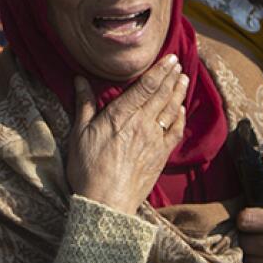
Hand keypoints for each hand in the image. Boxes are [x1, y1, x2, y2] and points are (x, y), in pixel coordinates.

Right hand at [66, 55, 188, 215]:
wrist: (106, 203)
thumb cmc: (87, 170)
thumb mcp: (79, 134)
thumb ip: (84, 105)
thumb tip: (79, 79)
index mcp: (120, 116)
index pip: (145, 87)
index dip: (159, 70)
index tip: (169, 58)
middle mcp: (141, 124)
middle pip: (161, 95)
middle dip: (171, 77)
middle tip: (179, 63)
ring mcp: (154, 140)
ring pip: (171, 110)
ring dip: (178, 93)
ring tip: (183, 79)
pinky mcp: (160, 156)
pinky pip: (175, 132)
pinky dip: (180, 118)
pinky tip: (181, 110)